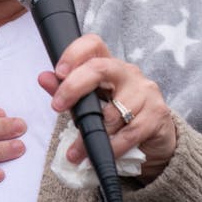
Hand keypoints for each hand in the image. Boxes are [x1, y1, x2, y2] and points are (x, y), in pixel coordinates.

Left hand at [38, 34, 176, 182]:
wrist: (155, 142)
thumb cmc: (118, 120)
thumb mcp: (90, 106)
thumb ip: (68, 92)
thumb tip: (43, 78)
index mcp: (109, 66)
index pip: (93, 45)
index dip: (73, 53)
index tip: (58, 72)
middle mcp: (128, 73)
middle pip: (99, 68)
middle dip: (74, 86)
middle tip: (57, 107)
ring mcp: (145, 91)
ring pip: (112, 111)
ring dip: (90, 134)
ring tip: (76, 151)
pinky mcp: (157, 114)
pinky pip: (128, 133)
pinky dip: (111, 147)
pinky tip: (100, 155)